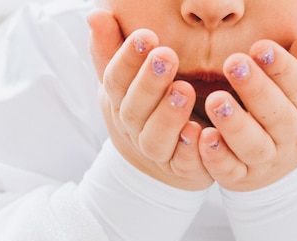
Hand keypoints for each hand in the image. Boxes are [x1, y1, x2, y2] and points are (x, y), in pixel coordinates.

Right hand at [87, 10, 212, 190]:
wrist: (161, 162)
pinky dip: (189, 150)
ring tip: (184, 90)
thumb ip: (113, 49)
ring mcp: (157, 152)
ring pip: (156, 139)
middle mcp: (134, 128)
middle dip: (149, 83)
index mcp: (120, 101)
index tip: (146, 35)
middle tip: (166, 56)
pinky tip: (200, 131)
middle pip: (134, 109)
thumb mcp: (127, 80)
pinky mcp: (182, 170)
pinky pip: (183, 163)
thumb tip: (96, 15)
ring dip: (168, 116)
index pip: (116, 80)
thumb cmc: (146, 109)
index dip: (128, 59)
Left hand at [198, 32, 296, 191]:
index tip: (260, 47)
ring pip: (254, 146)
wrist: (283, 166)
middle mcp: (291, 139)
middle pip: (278, 117)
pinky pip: (230, 171)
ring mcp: (267, 162)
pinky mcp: (241, 179)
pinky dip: (217, 157)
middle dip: (256, 90)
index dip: (283, 67)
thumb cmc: (288, 110)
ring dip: (235, 125)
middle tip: (233, 64)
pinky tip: (203, 136)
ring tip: (215, 100)